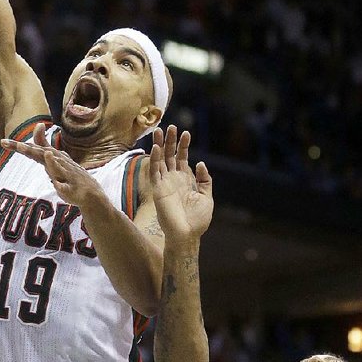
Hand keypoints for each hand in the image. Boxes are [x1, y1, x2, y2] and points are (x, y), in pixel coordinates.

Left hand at [1, 125, 101, 206]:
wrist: (91, 192)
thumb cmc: (70, 174)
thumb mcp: (53, 159)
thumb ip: (43, 144)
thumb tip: (38, 125)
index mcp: (52, 157)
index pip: (34, 149)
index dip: (18, 146)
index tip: (2, 142)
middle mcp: (59, 163)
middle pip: (42, 155)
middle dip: (30, 151)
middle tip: (17, 146)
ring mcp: (66, 175)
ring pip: (55, 168)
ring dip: (48, 162)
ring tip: (40, 158)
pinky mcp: (72, 189)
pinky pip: (66, 188)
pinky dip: (62, 186)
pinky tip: (57, 183)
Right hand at [150, 125, 212, 241]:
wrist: (187, 235)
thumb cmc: (198, 220)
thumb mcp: (207, 198)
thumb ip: (205, 180)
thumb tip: (200, 163)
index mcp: (185, 181)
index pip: (182, 158)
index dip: (183, 146)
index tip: (186, 133)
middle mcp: (173, 180)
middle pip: (170, 155)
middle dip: (170, 141)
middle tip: (171, 126)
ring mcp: (164, 184)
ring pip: (160, 160)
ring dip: (159, 145)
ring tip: (160, 130)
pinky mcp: (158, 190)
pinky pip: (154, 172)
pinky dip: (154, 160)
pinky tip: (155, 148)